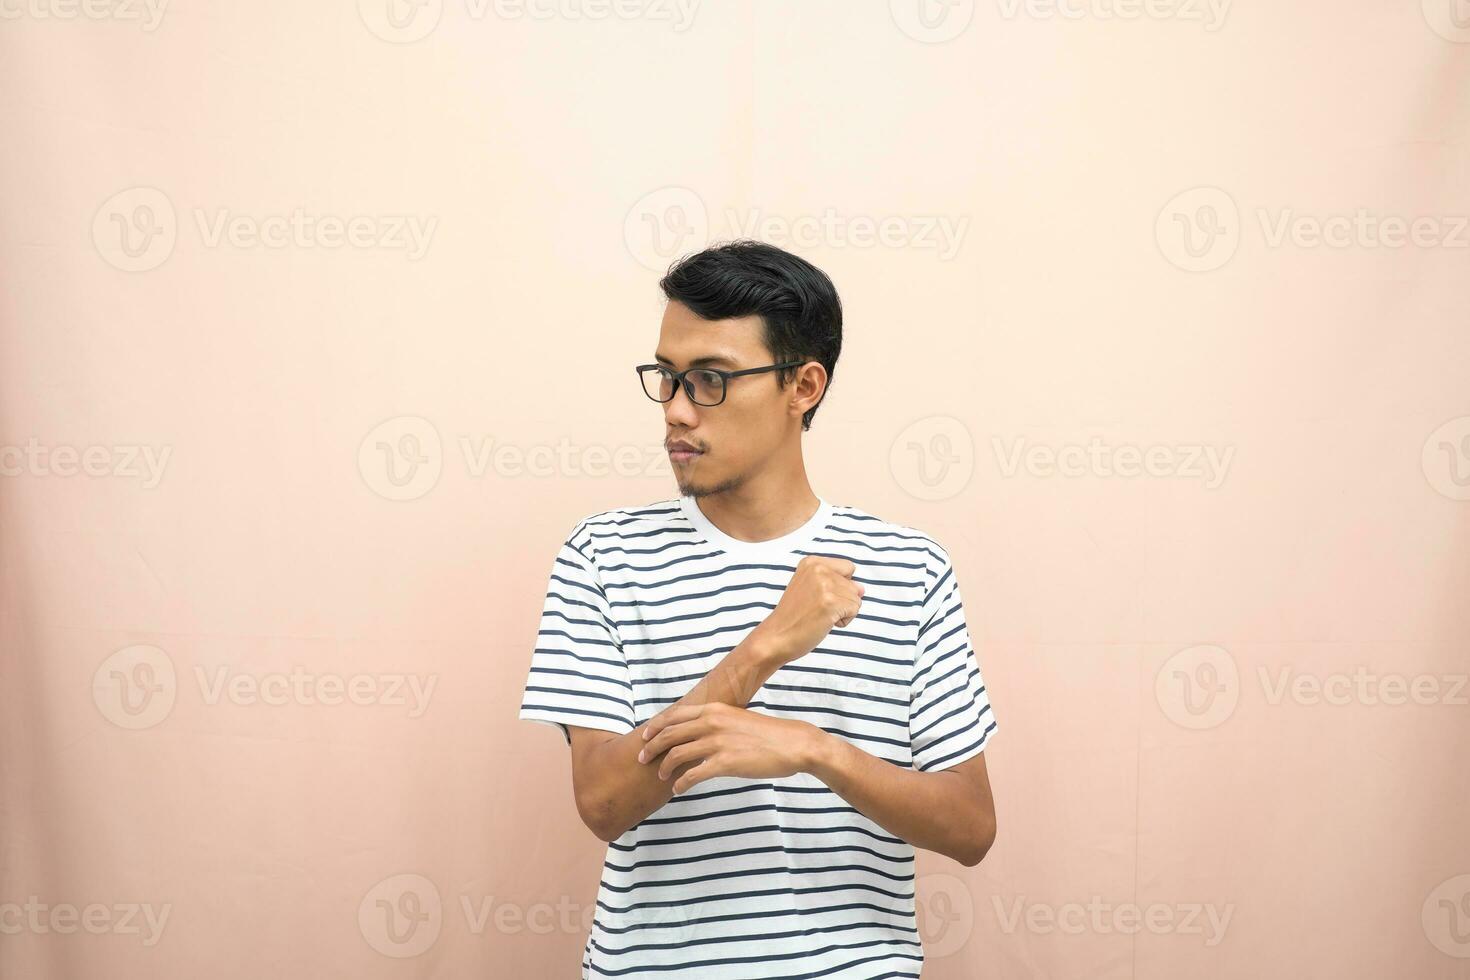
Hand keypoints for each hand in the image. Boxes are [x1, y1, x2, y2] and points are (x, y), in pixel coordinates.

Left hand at [636, 702, 823, 793]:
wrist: (792, 743)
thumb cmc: (768, 734)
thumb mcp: (737, 719)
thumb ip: (717, 722)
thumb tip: (700, 731)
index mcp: (714, 709)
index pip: (674, 715)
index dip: (655, 726)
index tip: (645, 736)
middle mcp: (711, 722)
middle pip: (669, 734)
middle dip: (651, 747)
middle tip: (642, 758)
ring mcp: (717, 742)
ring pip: (677, 754)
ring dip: (664, 767)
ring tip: (661, 775)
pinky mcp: (724, 763)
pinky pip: (692, 775)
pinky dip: (681, 783)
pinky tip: (678, 789)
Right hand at [751, 555, 863, 663]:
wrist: (776, 637)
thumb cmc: (793, 616)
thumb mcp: (810, 588)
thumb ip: (836, 583)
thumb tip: (862, 589)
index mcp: (812, 562)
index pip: (848, 568)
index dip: (840, 586)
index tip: (819, 596)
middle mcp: (819, 569)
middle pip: (854, 585)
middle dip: (841, 601)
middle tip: (816, 609)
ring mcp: (825, 585)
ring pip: (856, 598)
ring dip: (842, 612)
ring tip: (819, 616)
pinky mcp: (831, 603)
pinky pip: (855, 610)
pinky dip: (843, 621)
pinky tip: (824, 622)